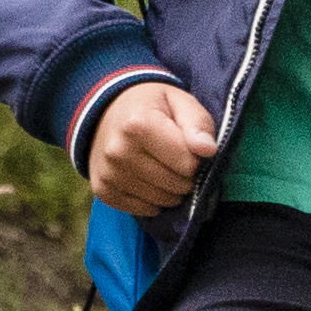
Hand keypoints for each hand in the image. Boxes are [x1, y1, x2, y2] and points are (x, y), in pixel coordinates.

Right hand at [86, 78, 219, 214]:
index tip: (187, 147)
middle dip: (184, 177)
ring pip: (160, 201)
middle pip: (174, 185)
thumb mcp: (180, 101)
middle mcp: (118, 152)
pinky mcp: (102, 190)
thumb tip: (208, 150)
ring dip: (170, 191)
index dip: (195, 158)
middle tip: (176, 160)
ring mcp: (109, 173)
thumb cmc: (151, 105)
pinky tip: (149, 182)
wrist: (107, 111)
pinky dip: (151, 201)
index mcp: (138, 125)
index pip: (187, 164)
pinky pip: (141, 209)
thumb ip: (198, 123)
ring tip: (163, 169)